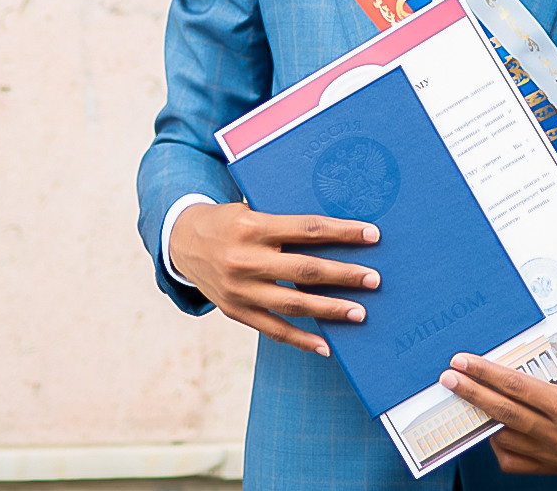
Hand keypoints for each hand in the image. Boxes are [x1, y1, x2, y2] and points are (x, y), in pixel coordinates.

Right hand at [170, 201, 379, 354]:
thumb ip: (286, 224)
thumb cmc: (229, 221)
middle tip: (374, 279)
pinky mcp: (235, 311)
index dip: (342, 232)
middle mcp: (245, 259)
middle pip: (305, 270)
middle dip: (344, 275)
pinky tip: (326, 346)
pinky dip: (301, 340)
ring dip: (330, 310)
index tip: (372, 235)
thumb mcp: (252, 210)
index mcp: (253, 226)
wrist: (181, 241)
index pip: (307, 229)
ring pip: (293, 304)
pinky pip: (273, 330)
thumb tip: (336, 233)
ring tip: (360, 313)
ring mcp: (239, 289)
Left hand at [438, 354, 556, 474]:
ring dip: (485, 417)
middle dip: (473, 394)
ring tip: (473, 396)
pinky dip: (499, 440)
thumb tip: (498, 354)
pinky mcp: (554, 467)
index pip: (517, 388)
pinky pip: (511, 459)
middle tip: (449, 379)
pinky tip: (496, 424)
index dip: (485, 374)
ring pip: (505, 437)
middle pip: (505, 413)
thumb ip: (546, 360)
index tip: (462, 362)